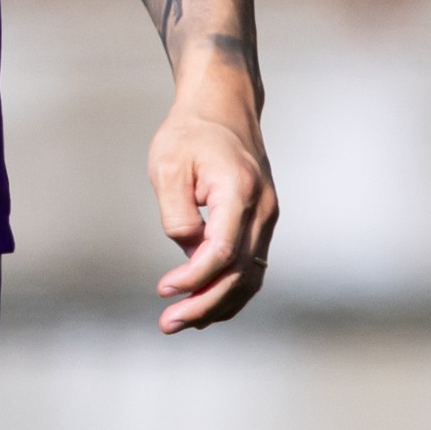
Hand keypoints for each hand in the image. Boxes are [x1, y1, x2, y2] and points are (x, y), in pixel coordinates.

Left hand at [147, 75, 276, 332]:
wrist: (223, 106)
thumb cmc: (190, 134)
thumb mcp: (167, 166)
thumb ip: (176, 214)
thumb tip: (188, 253)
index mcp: (238, 191)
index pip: (223, 251)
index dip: (193, 278)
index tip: (163, 290)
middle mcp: (262, 208)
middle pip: (240, 273)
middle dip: (204, 304)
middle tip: (168, 323)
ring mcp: (268, 217)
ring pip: (251, 277)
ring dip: (218, 305)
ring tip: (181, 322)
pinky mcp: (262, 222)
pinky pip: (252, 266)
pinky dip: (231, 291)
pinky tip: (205, 307)